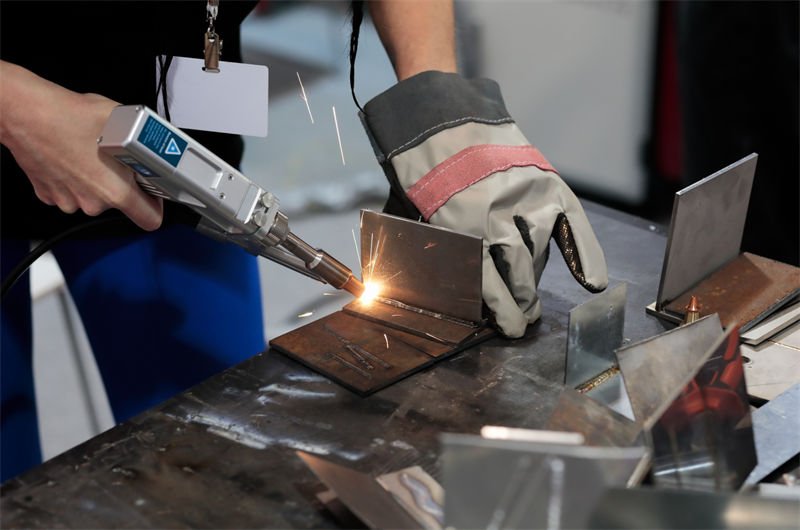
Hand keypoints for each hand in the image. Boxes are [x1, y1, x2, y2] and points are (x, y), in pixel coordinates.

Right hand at [0, 61, 162, 230]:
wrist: (23, 112)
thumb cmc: (67, 115)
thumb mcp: (121, 120)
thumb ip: (144, 142)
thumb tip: (156, 145)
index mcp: (114, 191)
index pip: (150, 219)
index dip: (157, 205)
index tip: (154, 192)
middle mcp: (92, 202)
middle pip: (121, 203)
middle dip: (122, 182)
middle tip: (115, 157)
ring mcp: (69, 201)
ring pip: (95, 196)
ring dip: (97, 178)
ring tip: (89, 152)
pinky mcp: (50, 194)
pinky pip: (72, 191)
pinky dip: (75, 177)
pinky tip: (71, 155)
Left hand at [361, 72, 607, 337]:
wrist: (443, 118)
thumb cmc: (421, 174)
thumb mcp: (410, 215)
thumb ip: (426, 250)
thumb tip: (430, 288)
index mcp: (459, 227)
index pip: (488, 282)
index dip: (501, 311)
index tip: (509, 329)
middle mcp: (496, 214)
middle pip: (518, 272)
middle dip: (522, 302)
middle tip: (524, 319)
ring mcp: (524, 197)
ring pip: (539, 251)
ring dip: (537, 279)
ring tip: (533, 299)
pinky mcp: (543, 181)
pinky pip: (571, 224)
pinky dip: (583, 253)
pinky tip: (590, 280)